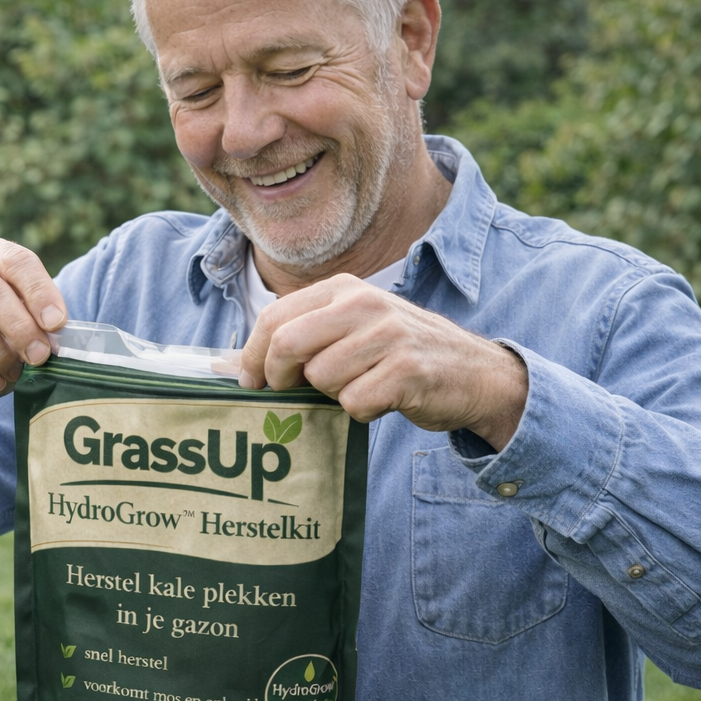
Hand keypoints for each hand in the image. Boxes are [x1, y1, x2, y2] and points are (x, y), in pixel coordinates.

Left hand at [238, 275, 527, 449]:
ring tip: (359, 386)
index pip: (273, 317)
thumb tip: (226, 365)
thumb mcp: (350, 330)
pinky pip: (354, 402)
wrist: (475, 373)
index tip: (248, 383)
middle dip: (278, 378)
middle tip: (288, 394)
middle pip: (286, 344)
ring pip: (320, 378)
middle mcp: (364, 303)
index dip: (251, 356)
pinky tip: (382, 399)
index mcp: (343, 288)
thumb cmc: (398, 355)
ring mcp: (387, 335)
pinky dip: (361, 412)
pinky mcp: (407, 370)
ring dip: (331, 396)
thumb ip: (297, 338)